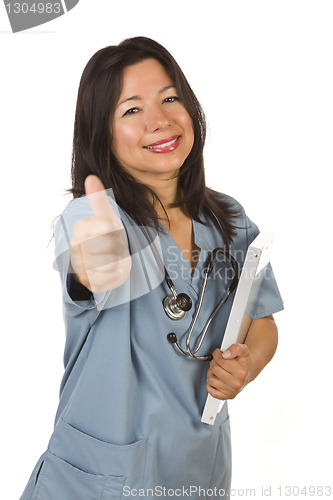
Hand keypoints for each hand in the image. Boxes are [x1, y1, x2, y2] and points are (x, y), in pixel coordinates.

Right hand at [70, 175, 131, 292]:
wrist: (108, 260)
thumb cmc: (108, 235)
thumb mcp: (107, 217)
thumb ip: (99, 200)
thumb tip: (91, 178)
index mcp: (81, 228)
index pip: (106, 227)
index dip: (115, 230)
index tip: (111, 231)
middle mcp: (77, 247)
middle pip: (110, 245)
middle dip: (118, 246)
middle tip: (115, 246)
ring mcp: (81, 265)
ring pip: (110, 261)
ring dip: (118, 259)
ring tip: (113, 257)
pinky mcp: (89, 281)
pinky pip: (109, 277)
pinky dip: (116, 273)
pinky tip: (112, 269)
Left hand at [206, 344, 254, 399]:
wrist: (249, 371)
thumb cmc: (244, 361)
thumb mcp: (243, 349)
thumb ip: (234, 348)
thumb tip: (225, 354)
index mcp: (241, 372)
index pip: (220, 360)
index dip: (217, 354)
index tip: (219, 353)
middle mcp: (236, 383)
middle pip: (214, 369)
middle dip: (214, 362)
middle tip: (219, 361)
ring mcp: (231, 391)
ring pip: (210, 379)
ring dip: (211, 372)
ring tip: (218, 369)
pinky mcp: (226, 396)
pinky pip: (211, 391)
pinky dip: (210, 384)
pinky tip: (216, 378)